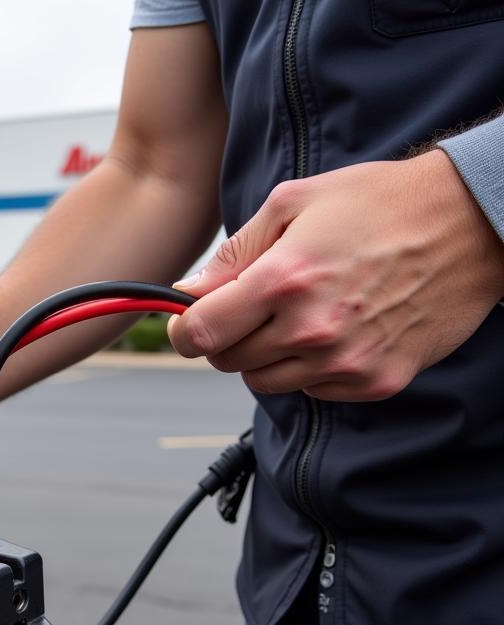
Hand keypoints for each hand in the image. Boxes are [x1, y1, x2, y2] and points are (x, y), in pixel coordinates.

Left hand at [166, 150, 503, 400]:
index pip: (198, 333)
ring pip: (266, 382)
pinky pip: (312, 391)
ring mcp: (344, 362)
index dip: (183, 329)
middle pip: (228, 362)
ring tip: (300, 314)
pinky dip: (310, 368)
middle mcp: (311, 330)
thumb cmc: (381, 203)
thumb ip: (233, 252)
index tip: (188, 322)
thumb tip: (187, 292)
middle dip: (228, 336)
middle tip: (254, 307)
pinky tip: (336, 330)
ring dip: (267, 355)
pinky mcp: (373, 382)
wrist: (472, 223)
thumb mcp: (295, 202)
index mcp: (283, 281)